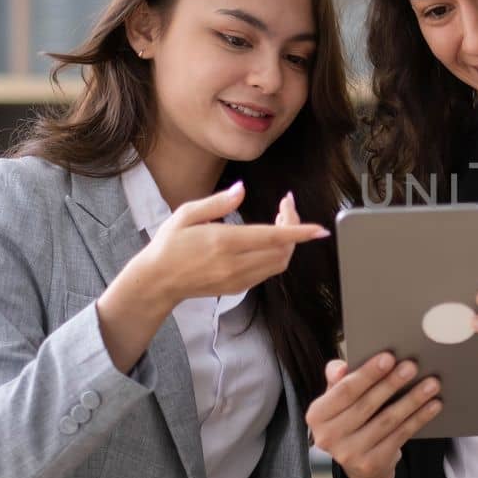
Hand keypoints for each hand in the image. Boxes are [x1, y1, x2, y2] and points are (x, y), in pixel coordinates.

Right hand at [138, 181, 326, 306]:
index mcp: (223, 242)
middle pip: (283, 251)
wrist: (158, 281)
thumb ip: (217, 202)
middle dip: (294, 229)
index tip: (319, 229)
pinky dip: (277, 254)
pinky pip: (268, 271)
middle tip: (287, 207)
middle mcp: (234, 264)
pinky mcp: (238, 287)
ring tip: (281, 220)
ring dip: (288, 243)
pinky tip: (269, 239)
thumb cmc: (170, 244)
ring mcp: (238, 279)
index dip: (299, 232)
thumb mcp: (187, 214)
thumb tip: (241, 190)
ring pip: (279, 263)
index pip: (272, 237)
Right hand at [306, 354, 442, 477]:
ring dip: (411, 400)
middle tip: (412, 366)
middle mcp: (328, 437)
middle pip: (366, 405)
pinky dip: (418, 419)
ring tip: (431, 384)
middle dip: (391, 383)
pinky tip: (433, 405)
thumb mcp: (338, 398)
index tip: (389, 357)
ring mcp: (349, 454)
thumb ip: (338, 379)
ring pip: (387, 421)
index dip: (367, 374)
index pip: (344, 391)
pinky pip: (400, 436)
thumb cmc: (350, 418)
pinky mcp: (371, 464)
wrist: (359, 462)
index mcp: (317, 415)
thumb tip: (340, 368)